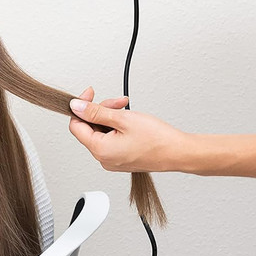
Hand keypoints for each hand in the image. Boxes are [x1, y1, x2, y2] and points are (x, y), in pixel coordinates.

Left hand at [68, 87, 192, 172]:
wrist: (179, 153)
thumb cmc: (157, 139)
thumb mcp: (123, 119)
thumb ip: (96, 112)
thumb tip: (76, 106)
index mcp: (100, 150)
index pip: (76, 126)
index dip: (81, 107)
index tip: (90, 94)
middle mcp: (103, 159)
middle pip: (90, 128)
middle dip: (101, 111)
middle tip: (119, 102)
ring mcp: (112, 160)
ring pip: (101, 132)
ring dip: (111, 117)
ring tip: (128, 110)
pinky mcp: (121, 158)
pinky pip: (111, 139)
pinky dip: (117, 127)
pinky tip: (129, 121)